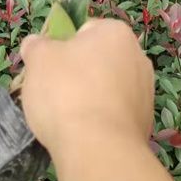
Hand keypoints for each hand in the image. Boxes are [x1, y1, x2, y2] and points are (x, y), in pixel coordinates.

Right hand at [19, 18, 154, 158]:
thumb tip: (35, 44)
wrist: (97, 149)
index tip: (49, 67)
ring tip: (65, 118)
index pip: (84, 30)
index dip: (62, 47)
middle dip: (76, 74)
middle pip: (97, 60)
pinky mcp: (145, 123)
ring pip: (106, 89)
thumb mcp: (39, 58)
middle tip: (53, 92)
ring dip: (88, 98)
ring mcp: (145, 92)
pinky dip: (99, 121)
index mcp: (116, 32)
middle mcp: (138, 57)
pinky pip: (114, 115)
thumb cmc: (67, 92)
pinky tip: (82, 135)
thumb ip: (36, 45)